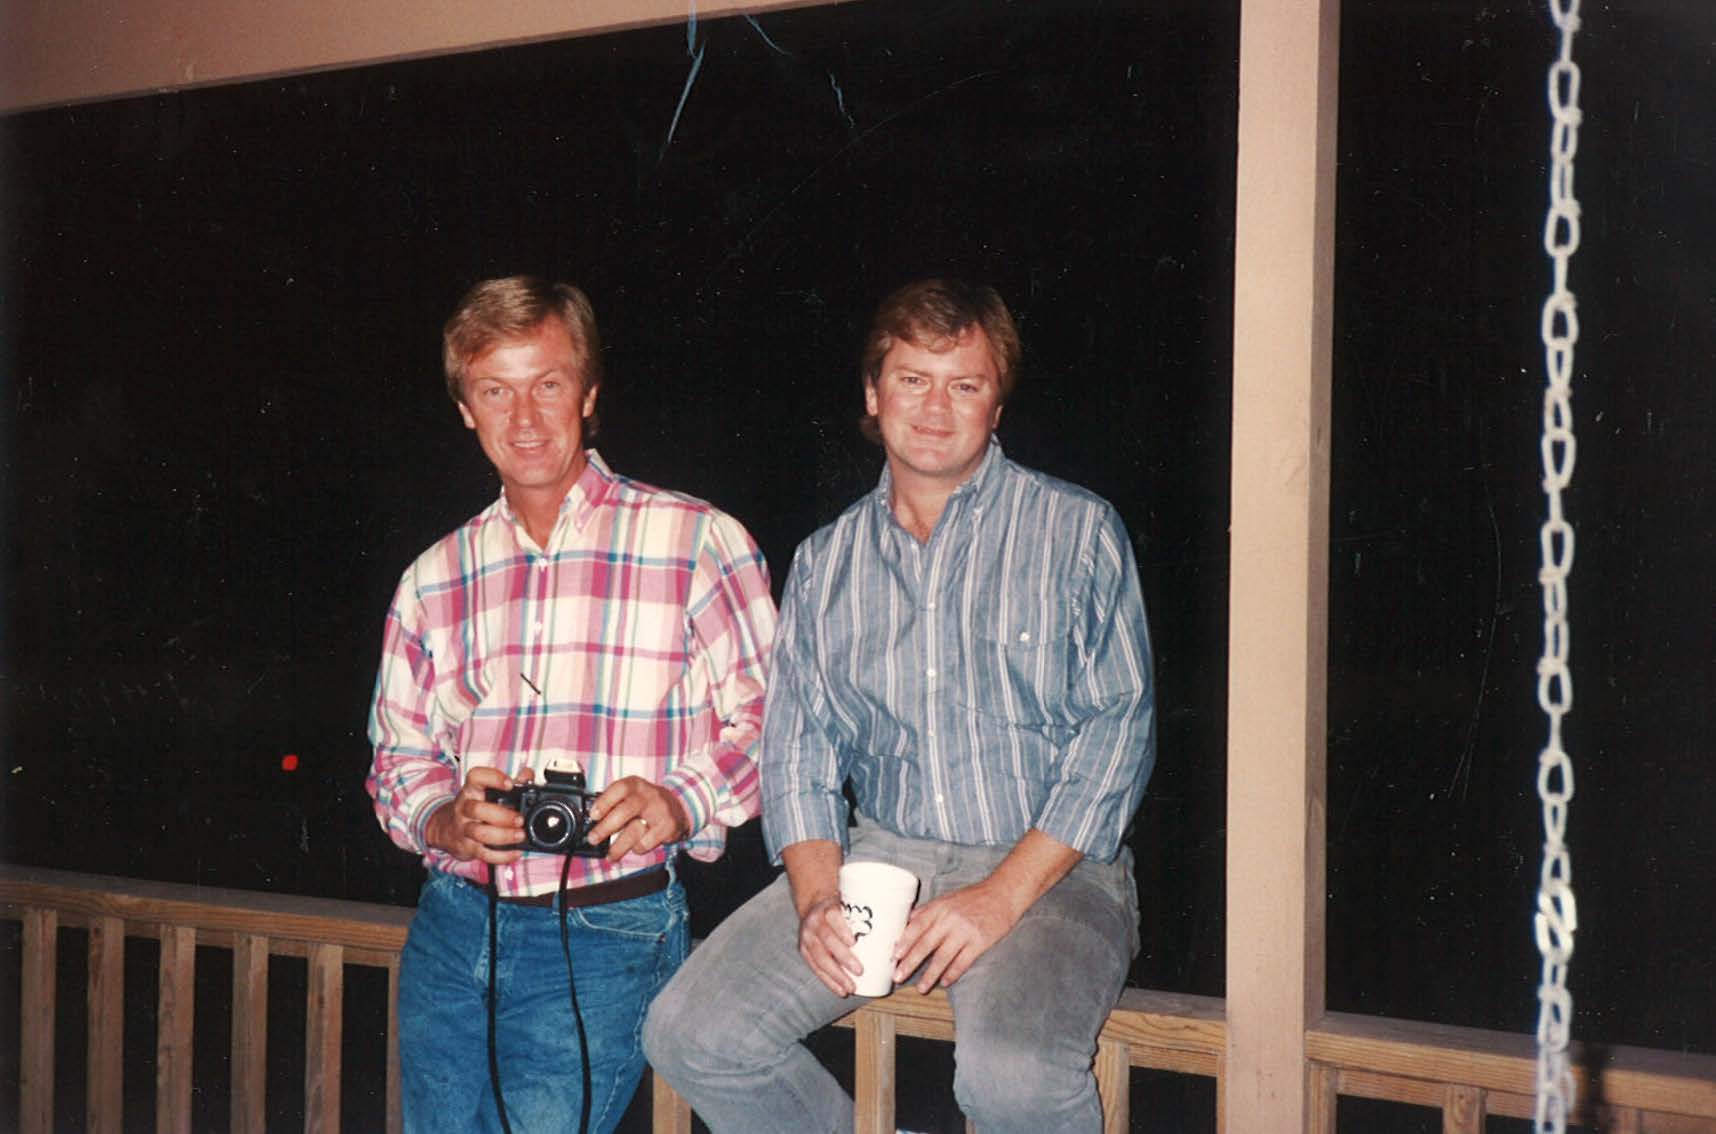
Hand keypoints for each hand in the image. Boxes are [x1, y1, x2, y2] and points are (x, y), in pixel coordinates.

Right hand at [423, 765, 532, 864]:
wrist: (446, 829)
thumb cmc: (474, 807)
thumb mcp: (487, 792)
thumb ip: (511, 783)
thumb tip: (528, 774)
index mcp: (471, 791)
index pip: (475, 777)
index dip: (492, 778)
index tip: (509, 784)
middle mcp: (464, 808)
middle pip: (477, 809)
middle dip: (502, 815)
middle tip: (520, 819)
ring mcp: (464, 829)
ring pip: (479, 833)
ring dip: (503, 836)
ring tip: (520, 835)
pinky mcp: (467, 847)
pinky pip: (484, 853)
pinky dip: (502, 855)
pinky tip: (516, 852)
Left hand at [586, 776, 691, 859]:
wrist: (679, 807)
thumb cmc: (646, 803)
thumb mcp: (632, 794)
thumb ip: (614, 803)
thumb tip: (592, 820)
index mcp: (635, 785)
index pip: (619, 788)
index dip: (604, 802)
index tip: (593, 815)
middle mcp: (648, 796)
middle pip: (625, 811)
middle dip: (606, 828)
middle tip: (593, 839)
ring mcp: (659, 811)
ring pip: (634, 831)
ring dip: (618, 847)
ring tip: (610, 855)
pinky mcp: (668, 826)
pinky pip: (647, 842)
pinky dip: (638, 848)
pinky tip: (636, 846)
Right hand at [797, 893, 862, 997]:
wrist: (815, 908)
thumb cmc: (843, 910)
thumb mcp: (851, 904)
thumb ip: (869, 913)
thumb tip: (901, 925)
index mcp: (828, 908)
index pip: (833, 916)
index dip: (842, 929)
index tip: (854, 942)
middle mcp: (815, 922)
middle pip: (827, 940)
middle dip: (843, 957)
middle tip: (860, 970)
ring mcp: (807, 938)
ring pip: (820, 958)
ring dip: (836, 975)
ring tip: (851, 987)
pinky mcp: (804, 951)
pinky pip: (816, 968)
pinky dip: (828, 981)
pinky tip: (840, 990)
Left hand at [891, 880, 1021, 992]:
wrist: (1003, 894)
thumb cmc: (973, 897)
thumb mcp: (947, 898)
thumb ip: (927, 911)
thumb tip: (905, 923)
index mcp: (940, 907)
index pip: (917, 926)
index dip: (905, 942)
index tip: (894, 955)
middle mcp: (950, 919)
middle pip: (926, 944)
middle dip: (910, 962)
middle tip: (898, 976)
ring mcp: (965, 932)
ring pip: (943, 957)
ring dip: (930, 975)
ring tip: (921, 988)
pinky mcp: (980, 942)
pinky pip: (963, 961)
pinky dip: (952, 973)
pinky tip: (945, 982)